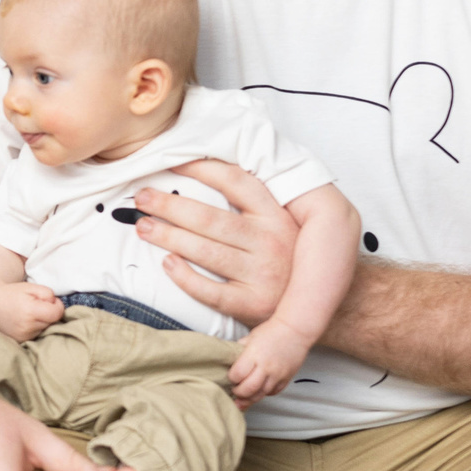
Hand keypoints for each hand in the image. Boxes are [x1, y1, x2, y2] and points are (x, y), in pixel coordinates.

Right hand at [0, 282, 64, 342]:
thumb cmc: (12, 293)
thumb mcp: (33, 287)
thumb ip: (49, 294)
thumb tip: (56, 306)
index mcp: (30, 311)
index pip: (57, 314)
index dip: (57, 305)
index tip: (51, 301)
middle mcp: (27, 327)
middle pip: (52, 322)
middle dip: (49, 313)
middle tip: (37, 305)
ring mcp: (23, 336)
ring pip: (46, 329)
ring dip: (43, 322)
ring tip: (30, 314)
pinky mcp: (21, 341)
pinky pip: (38, 335)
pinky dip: (36, 328)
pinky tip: (27, 321)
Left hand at [129, 158, 296, 328]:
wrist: (328, 307)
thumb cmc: (292, 258)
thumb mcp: (284, 222)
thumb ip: (254, 203)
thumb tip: (202, 173)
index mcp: (277, 215)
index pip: (235, 183)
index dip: (201, 169)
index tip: (171, 163)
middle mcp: (271, 242)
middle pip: (210, 218)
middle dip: (170, 206)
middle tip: (143, 198)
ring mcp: (262, 275)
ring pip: (206, 251)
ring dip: (169, 237)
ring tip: (144, 226)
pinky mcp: (252, 305)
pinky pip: (210, 291)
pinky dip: (185, 277)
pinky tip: (167, 264)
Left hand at [227, 319, 309, 403]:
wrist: (295, 330)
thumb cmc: (271, 332)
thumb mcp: (249, 338)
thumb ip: (239, 351)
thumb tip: (227, 362)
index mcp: (254, 355)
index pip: (237, 375)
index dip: (231, 378)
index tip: (231, 377)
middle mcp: (266, 367)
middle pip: (249, 389)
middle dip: (238, 393)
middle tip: (235, 390)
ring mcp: (277, 374)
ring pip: (261, 394)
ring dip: (250, 398)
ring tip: (243, 398)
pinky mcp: (286, 379)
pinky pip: (273, 392)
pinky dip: (264, 394)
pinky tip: (259, 391)